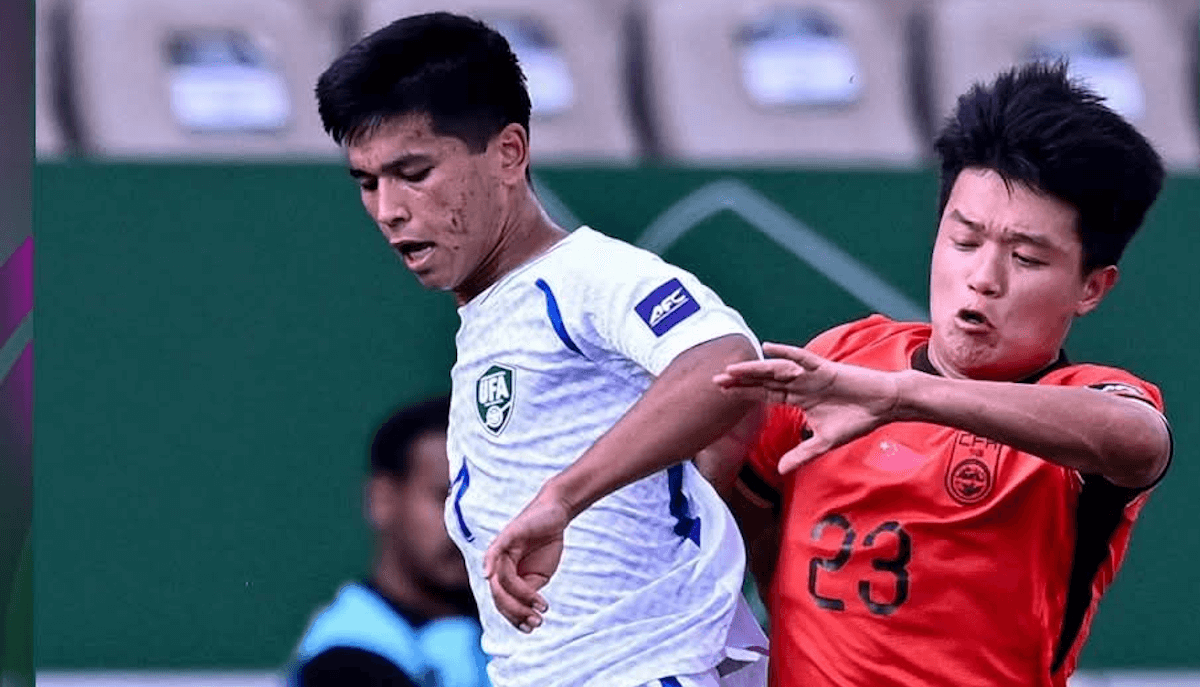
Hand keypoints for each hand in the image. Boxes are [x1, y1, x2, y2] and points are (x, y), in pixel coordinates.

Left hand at [482, 489, 566, 632]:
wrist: (556, 514)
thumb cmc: (547, 543)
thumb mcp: (541, 574)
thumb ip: (528, 589)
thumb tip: (524, 607)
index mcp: (505, 576)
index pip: (502, 602)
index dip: (515, 617)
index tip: (533, 628)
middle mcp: (498, 565)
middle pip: (498, 595)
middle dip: (517, 612)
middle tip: (537, 621)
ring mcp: (501, 550)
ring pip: (500, 580)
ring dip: (520, 597)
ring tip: (541, 606)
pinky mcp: (507, 536)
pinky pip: (494, 552)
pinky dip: (488, 564)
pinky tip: (488, 576)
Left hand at [714, 342, 901, 472]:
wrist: (883, 405)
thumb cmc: (855, 420)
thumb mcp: (824, 443)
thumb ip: (802, 454)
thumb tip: (780, 470)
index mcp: (797, 398)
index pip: (764, 394)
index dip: (744, 394)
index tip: (722, 394)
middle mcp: (799, 383)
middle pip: (764, 381)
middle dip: (741, 381)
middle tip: (715, 380)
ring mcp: (810, 375)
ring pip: (776, 370)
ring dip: (754, 369)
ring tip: (733, 370)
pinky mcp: (825, 369)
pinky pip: (802, 359)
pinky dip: (786, 354)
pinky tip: (769, 348)